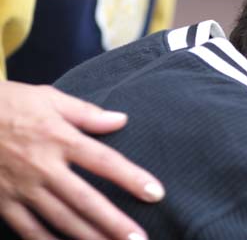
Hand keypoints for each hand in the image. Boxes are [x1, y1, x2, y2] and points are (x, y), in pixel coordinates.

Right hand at [0, 81, 163, 239]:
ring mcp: (22, 188)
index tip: (156, 194)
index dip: (132, 178)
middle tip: (139, 239)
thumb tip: (121, 120)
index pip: (105, 162)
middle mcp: (44, 167)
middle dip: (114, 222)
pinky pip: (28, 229)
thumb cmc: (8, 104)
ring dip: (89, 237)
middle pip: (86, 200)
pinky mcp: (3, 202)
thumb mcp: (49, 98)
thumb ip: (87, 113)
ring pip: (61, 219)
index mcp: (60, 138)